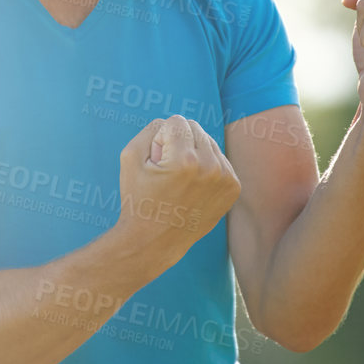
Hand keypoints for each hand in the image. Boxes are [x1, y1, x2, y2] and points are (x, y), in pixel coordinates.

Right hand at [115, 115, 241, 263]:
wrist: (155, 242)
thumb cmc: (139, 198)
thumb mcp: (130, 156)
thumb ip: (151, 129)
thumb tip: (175, 124)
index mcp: (185, 160)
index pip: (176, 121)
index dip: (159, 139)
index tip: (156, 162)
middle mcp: (211, 168)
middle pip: (195, 128)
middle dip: (178, 144)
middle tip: (167, 172)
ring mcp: (225, 179)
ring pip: (209, 142)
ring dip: (193, 154)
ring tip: (180, 181)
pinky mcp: (233, 188)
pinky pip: (219, 159)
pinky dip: (206, 167)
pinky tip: (194, 187)